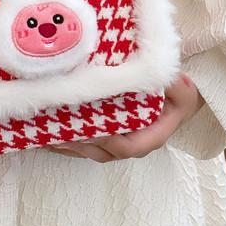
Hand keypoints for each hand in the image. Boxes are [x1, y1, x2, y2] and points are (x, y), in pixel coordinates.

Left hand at [48, 73, 204, 162]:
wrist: (177, 96)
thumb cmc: (177, 93)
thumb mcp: (182, 88)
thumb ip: (173, 84)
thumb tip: (159, 73)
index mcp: (151, 136)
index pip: (127, 147)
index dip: (107, 141)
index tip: (89, 129)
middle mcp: (133, 144)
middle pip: (102, 152)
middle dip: (78, 145)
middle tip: (55, 133)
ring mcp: (118, 142)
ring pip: (90, 150)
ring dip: (67, 145)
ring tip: (43, 134)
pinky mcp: (107, 136)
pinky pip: (85, 144)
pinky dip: (66, 140)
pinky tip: (45, 132)